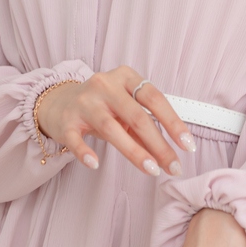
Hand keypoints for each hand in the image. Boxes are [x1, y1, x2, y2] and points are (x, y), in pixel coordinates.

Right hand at [35, 66, 195, 176]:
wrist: (58, 102)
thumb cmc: (101, 105)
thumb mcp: (124, 108)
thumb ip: (143, 127)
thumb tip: (169, 153)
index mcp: (125, 77)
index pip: (154, 98)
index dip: (173, 122)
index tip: (187, 145)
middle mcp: (105, 85)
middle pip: (136, 116)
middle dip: (159, 144)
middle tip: (174, 166)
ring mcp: (84, 102)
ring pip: (111, 128)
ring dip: (134, 152)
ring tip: (152, 170)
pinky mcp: (66, 121)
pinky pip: (76, 139)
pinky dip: (85, 152)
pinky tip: (96, 164)